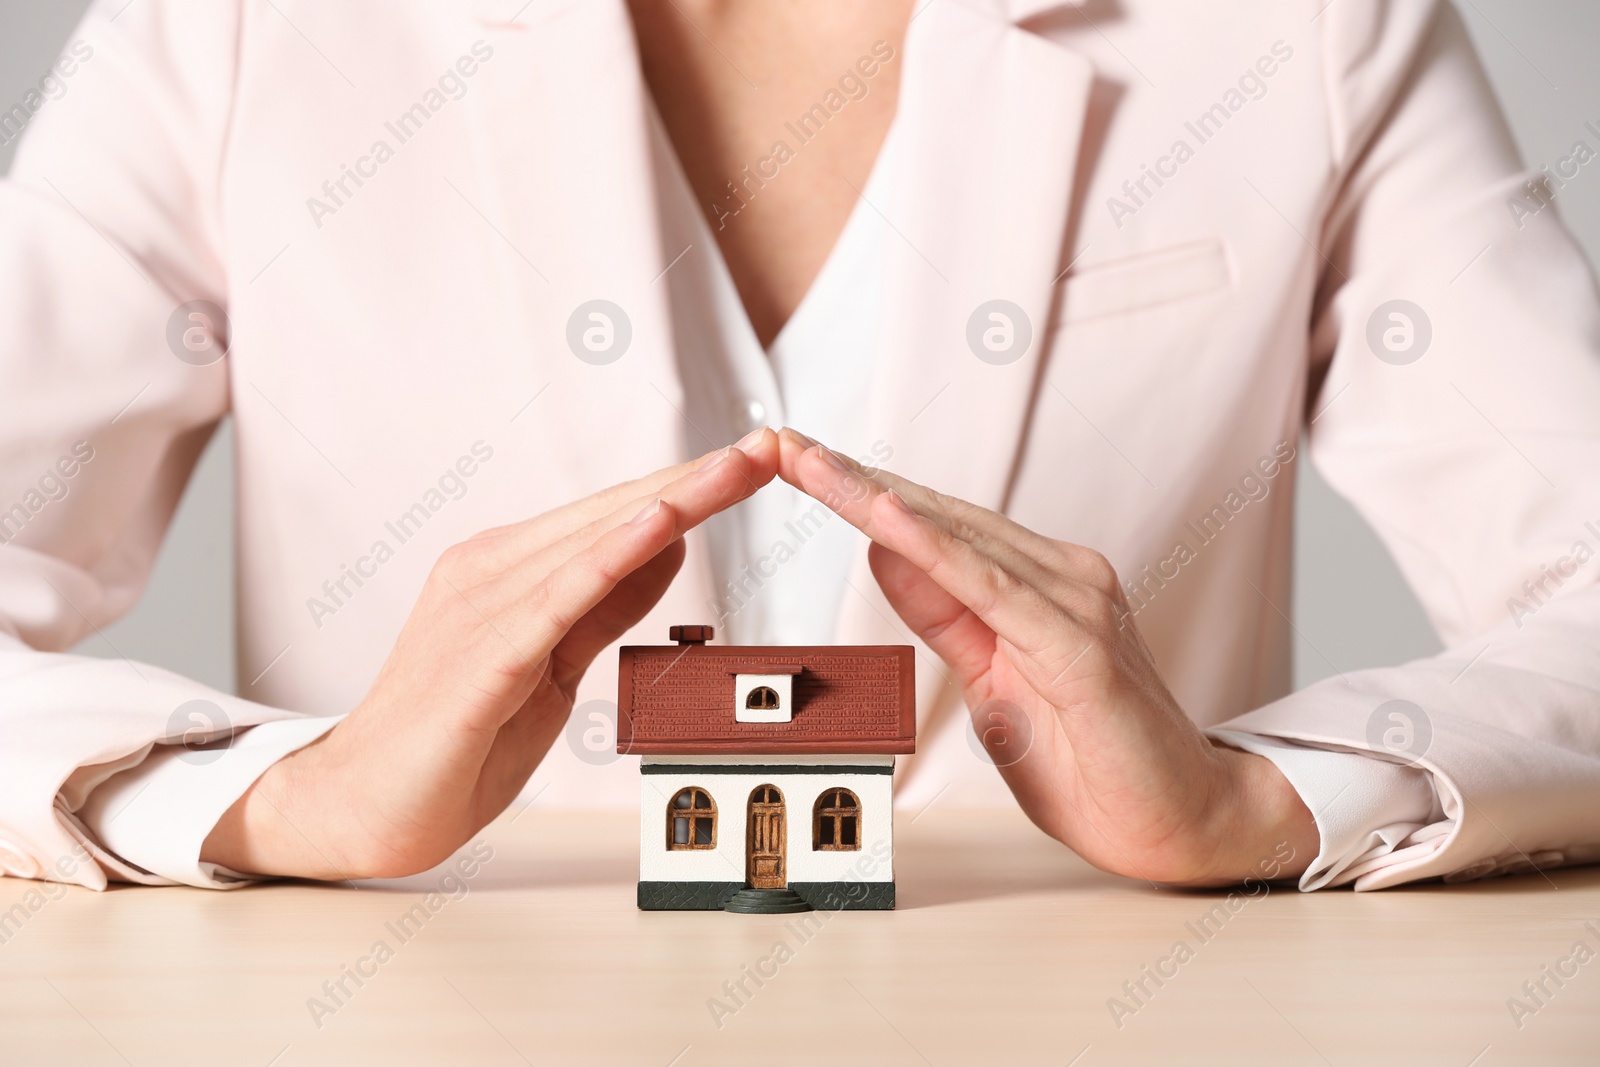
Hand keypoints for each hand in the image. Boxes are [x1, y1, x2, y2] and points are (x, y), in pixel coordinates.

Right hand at [203, 431, 778, 879]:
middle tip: (768, 445)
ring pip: (594, 540)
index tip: (752, 459)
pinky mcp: (481, 655)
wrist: (361, 806)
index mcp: (509, 569)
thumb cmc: (456, 739)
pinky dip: (612, 556)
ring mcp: (481, 605)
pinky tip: (662, 523)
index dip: (686, 486)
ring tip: (738, 467)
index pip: (612, 516)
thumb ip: (603, 605)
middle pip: (611, 513)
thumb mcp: (552, 666)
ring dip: (674, 499)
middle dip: (696, 479)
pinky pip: (558, 596)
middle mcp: (491, 570)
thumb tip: (669, 545)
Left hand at [775, 429, 1315, 885]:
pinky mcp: (1080, 646)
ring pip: (956, 537)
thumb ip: (948, 618)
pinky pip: (993, 590)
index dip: (863, 492)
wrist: (1181, 821)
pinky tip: (884, 520)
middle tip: (782, 442)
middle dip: (852, 478)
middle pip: (937, 514)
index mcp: (1037, 585)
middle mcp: (1061, 577)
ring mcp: (1076, 603)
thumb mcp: (992, 682)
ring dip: (876, 497)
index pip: (935, 526)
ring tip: (812, 464)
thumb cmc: (1094, 759)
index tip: (798, 463)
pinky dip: (934, 551)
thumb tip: (886, 558)